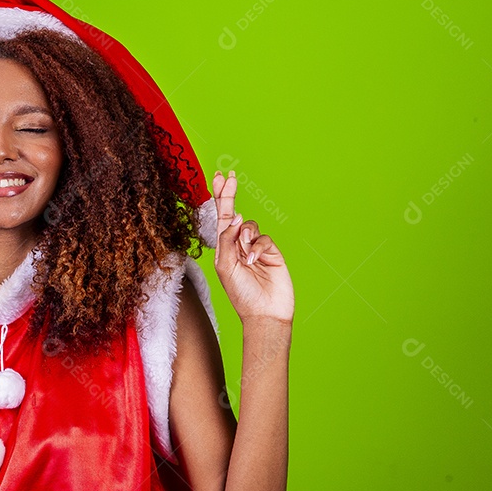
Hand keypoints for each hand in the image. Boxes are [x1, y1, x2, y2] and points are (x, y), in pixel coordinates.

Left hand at [212, 170, 293, 323]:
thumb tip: (236, 217)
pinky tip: (254, 260)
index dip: (219, 197)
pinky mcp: (272, 253)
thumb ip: (227, 240)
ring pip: (250, 225)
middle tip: (228, 176)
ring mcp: (256, 248)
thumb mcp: (225, 267)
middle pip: (234, 214)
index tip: (218, 177)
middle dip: (229, 195)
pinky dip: (258, 246)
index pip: (220, 218)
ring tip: (245, 251)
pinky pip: (264, 238)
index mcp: (223, 249)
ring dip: (246, 234)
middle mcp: (238, 246)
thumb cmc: (241, 294)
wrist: (264, 314)